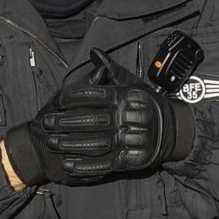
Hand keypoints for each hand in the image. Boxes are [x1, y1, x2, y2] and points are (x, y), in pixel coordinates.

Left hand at [1, 56, 194, 184]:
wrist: (171, 129)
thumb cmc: (145, 104)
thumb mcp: (132, 84)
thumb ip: (111, 71)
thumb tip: (94, 52)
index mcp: (128, 97)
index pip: (96, 95)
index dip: (75, 97)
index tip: (59, 101)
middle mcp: (130, 117)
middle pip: (92, 120)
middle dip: (66, 122)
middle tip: (47, 123)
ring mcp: (131, 140)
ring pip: (96, 143)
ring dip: (71, 143)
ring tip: (52, 142)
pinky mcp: (131, 160)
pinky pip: (104, 164)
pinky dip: (84, 165)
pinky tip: (68, 163)